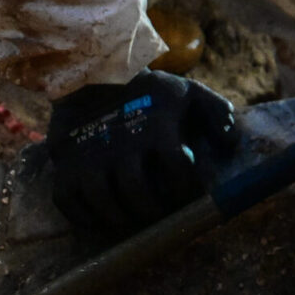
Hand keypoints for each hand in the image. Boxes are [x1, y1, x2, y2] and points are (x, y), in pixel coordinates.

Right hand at [46, 70, 239, 236]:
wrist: (93, 75)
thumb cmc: (148, 89)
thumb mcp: (187, 92)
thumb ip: (217, 112)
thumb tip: (231, 142)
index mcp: (157, 128)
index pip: (178, 169)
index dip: (188, 188)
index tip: (192, 196)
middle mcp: (122, 146)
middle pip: (139, 193)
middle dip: (155, 211)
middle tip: (161, 215)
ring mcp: (89, 158)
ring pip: (104, 202)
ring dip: (122, 218)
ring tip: (134, 219)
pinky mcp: (63, 166)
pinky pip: (69, 203)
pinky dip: (84, 217)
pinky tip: (100, 218)